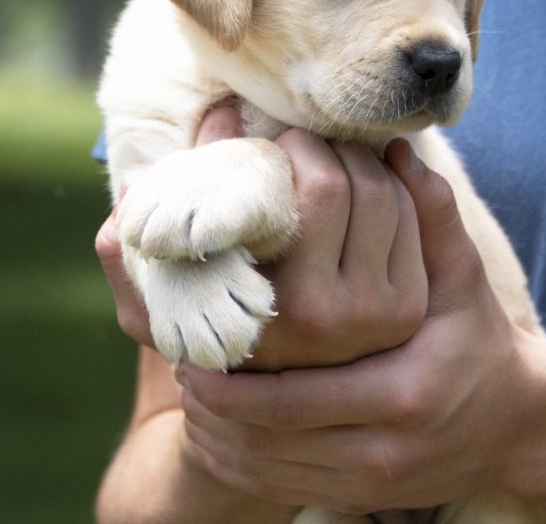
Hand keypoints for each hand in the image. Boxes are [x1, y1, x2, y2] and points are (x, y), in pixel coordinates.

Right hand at [95, 103, 428, 369]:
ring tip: (333, 155)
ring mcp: (383, 313)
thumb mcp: (163, 314)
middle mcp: (341, 316)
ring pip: (394, 197)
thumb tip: (127, 205)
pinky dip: (398, 185)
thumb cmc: (209, 340)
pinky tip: (369, 175)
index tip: (278, 139)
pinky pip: (418, 220)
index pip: (322, 190)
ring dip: (366, 160)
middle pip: (362, 186)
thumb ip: (133, 268)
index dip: (302, 146)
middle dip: (333, 145)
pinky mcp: (412, 307)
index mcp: (282, 306)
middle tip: (306, 139)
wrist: (274, 407)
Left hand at [177, 142, 537, 513]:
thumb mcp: (462, 276)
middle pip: (267, 443)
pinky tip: (220, 432)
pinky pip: (279, 488)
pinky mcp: (361, 496)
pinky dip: (240, 466)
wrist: (513, 422)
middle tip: (181, 366)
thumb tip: (394, 148)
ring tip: (192, 392)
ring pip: (265, 473)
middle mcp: (380, 449)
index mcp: (399, 392)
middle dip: (214, 409)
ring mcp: (368, 481)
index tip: (191, 352)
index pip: (291, 399)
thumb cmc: (478, 337)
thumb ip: (432, 214)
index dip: (232, 383)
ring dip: (218, 438)